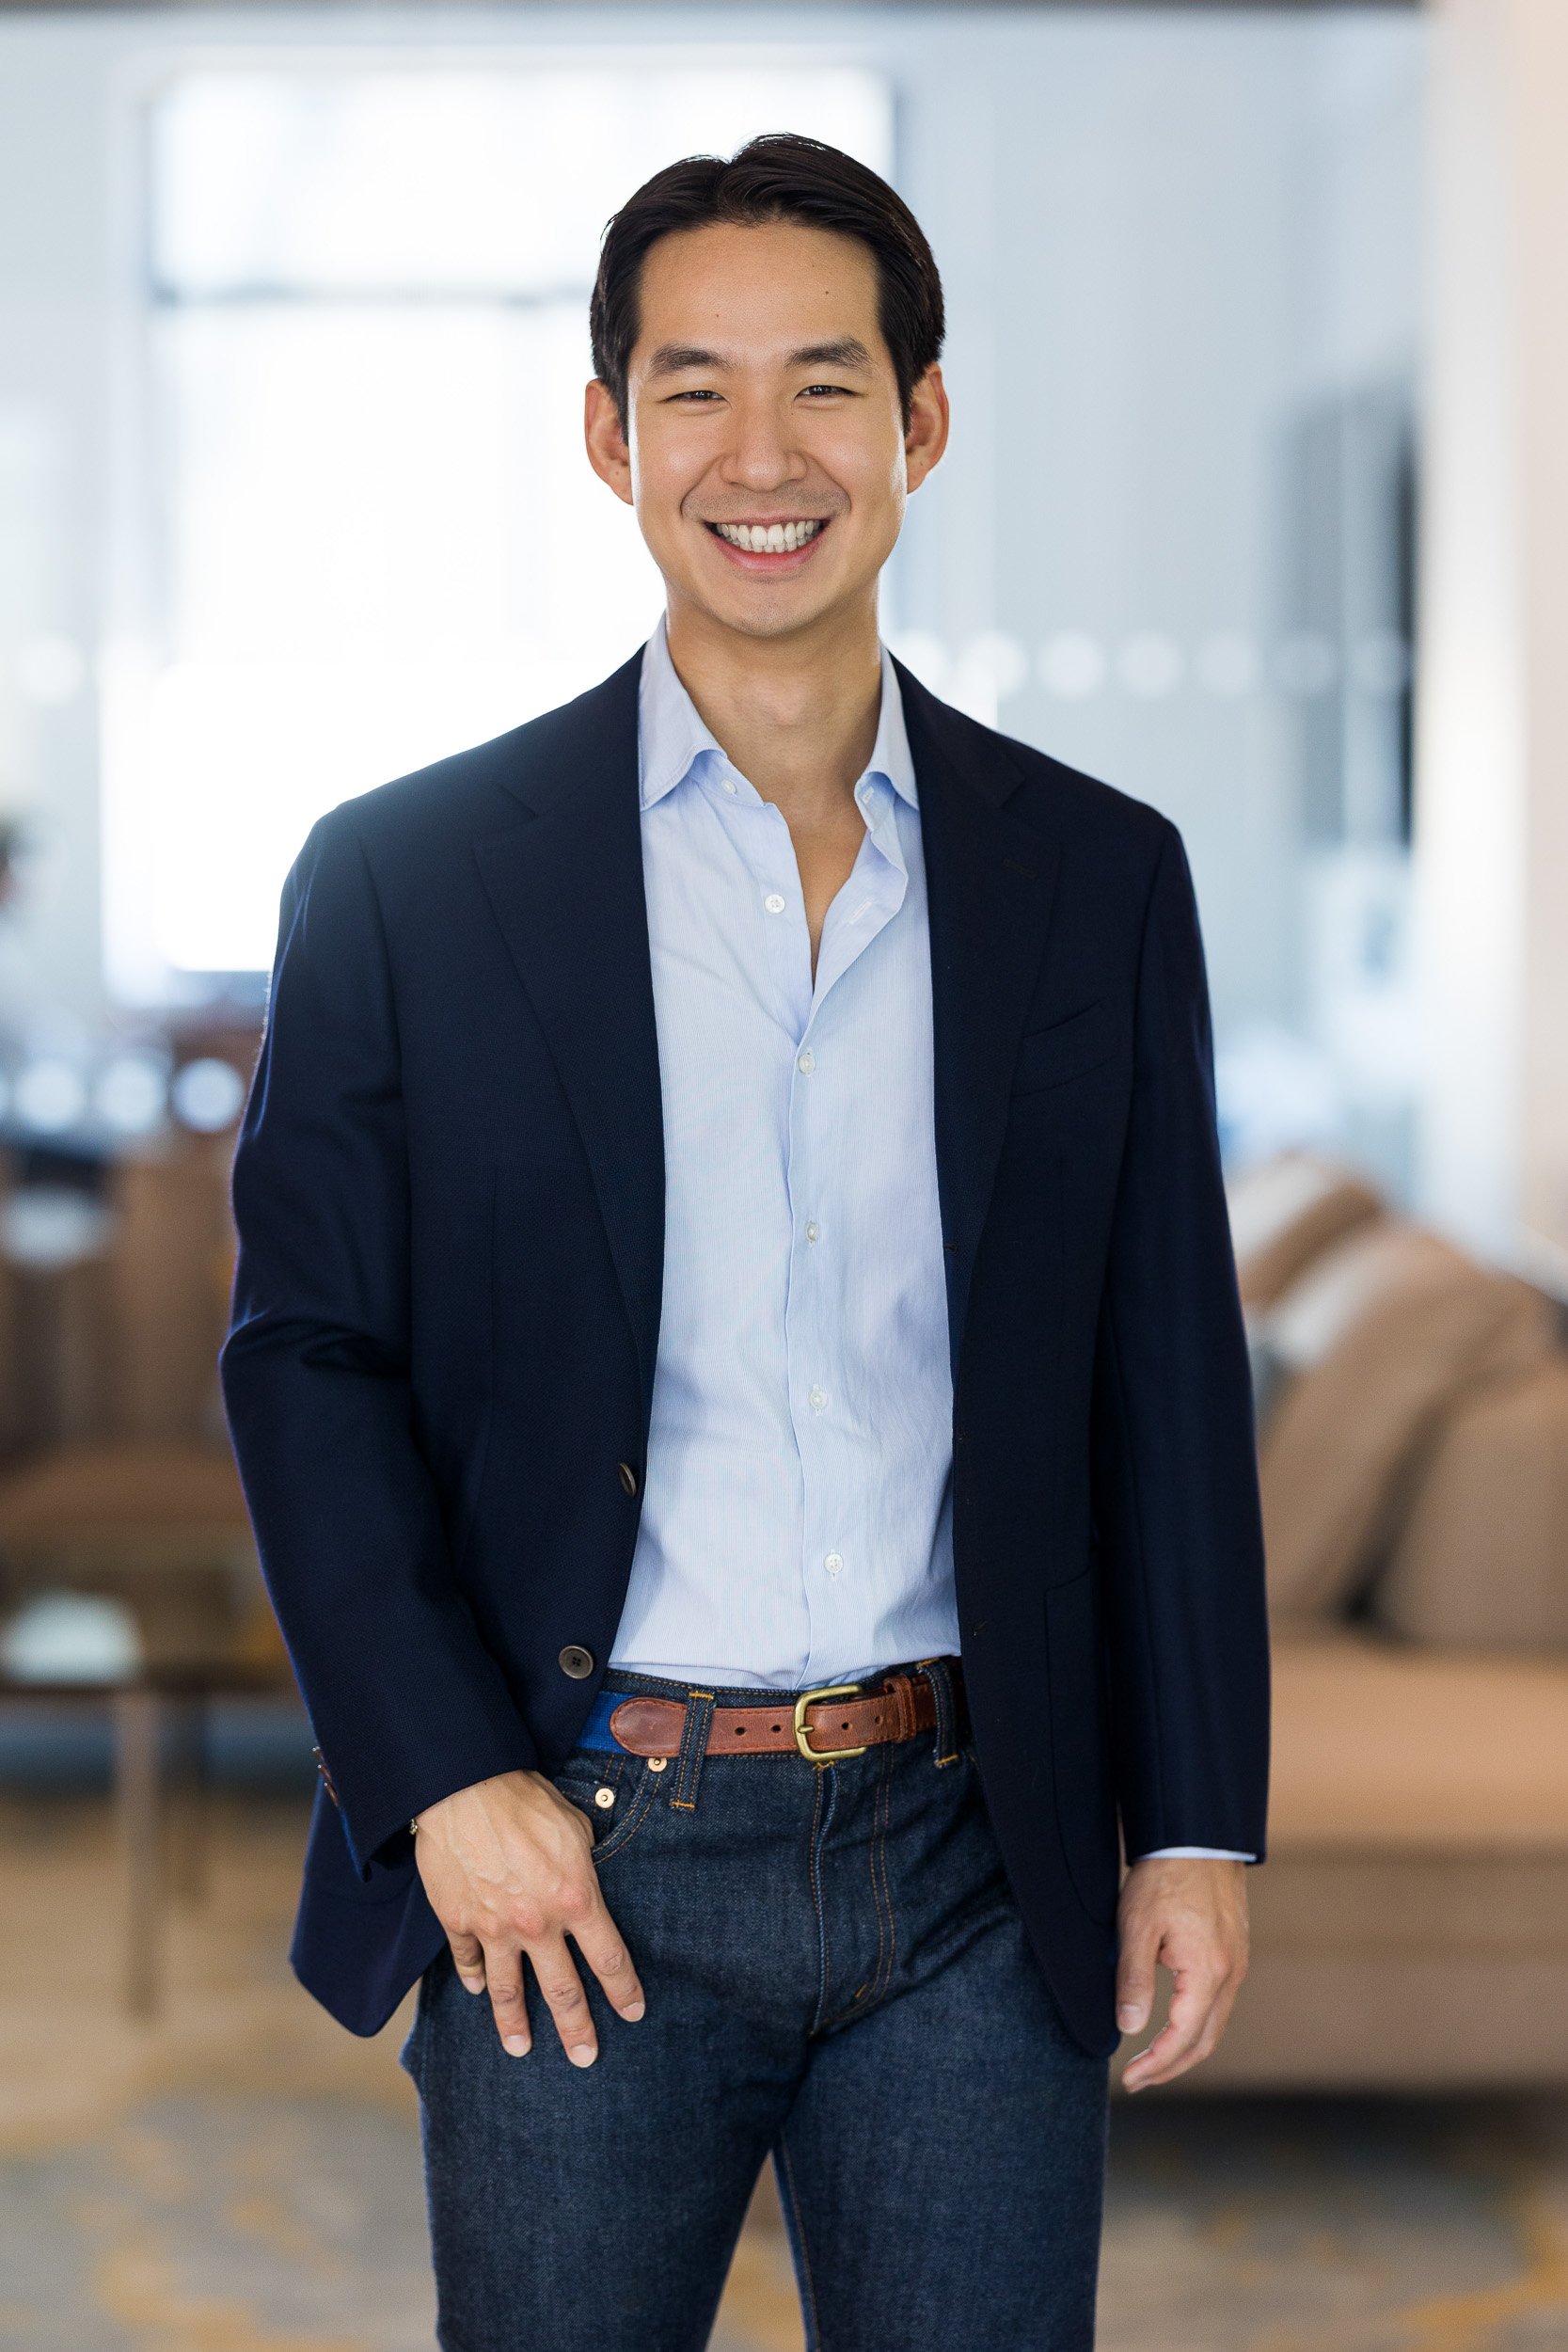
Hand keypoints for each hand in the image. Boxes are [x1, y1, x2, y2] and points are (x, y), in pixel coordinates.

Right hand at [412, 1768, 644, 2066]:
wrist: (464, 1788)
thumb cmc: (526, 1800)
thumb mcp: (575, 1827)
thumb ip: (584, 1863)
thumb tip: (582, 1876)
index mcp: (576, 1899)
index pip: (608, 1958)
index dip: (623, 1989)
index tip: (633, 2012)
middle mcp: (537, 1925)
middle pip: (563, 1990)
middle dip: (577, 2028)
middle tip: (585, 2058)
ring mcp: (494, 1929)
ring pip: (510, 1991)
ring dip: (516, 2025)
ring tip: (521, 2049)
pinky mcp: (458, 1922)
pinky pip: (468, 1960)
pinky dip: (474, 1978)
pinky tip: (479, 1990)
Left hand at [1115, 1856, 1248, 2090]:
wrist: (1196, 1836)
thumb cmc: (1163, 1876)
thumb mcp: (1136, 1926)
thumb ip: (1133, 1980)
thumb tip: (1131, 2029)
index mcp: (1208, 1972)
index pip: (1183, 2039)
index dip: (1156, 2065)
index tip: (1130, 2080)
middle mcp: (1230, 1974)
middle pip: (1206, 2041)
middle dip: (1172, 2067)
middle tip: (1139, 2079)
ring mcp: (1237, 1962)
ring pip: (1216, 2023)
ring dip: (1186, 2048)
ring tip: (1153, 2059)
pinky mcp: (1234, 1950)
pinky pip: (1220, 2002)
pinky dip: (1198, 2023)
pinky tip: (1175, 2023)